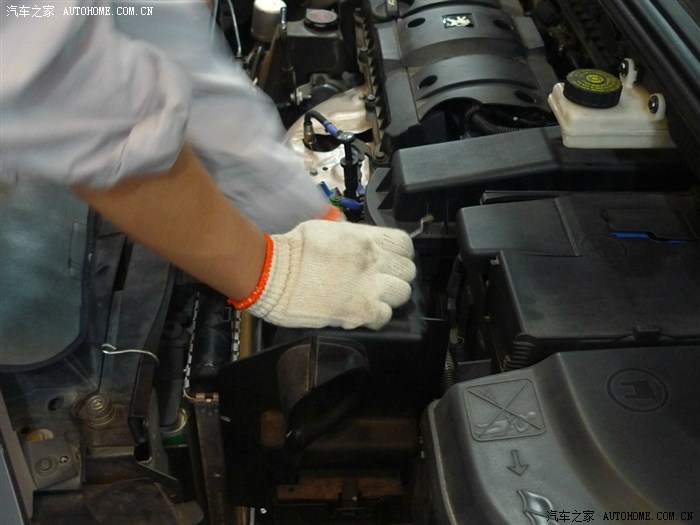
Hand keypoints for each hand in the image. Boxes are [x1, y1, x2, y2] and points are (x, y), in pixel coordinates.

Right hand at [231, 220, 415, 329]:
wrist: (273, 275)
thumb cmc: (293, 249)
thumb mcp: (329, 229)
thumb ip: (354, 237)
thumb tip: (363, 244)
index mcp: (366, 238)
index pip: (404, 244)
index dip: (400, 254)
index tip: (391, 260)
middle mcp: (373, 261)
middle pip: (407, 271)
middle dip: (396, 276)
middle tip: (381, 280)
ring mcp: (369, 288)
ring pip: (402, 294)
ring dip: (390, 296)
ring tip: (373, 297)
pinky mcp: (360, 312)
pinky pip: (385, 317)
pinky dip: (377, 317)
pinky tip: (363, 312)